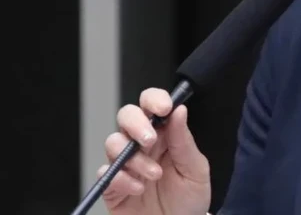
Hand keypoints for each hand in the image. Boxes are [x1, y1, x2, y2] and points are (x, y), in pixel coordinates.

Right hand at [100, 88, 211, 214]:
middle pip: (126, 116)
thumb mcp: (195, 170)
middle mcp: (142, 145)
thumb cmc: (188, 200)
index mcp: (163, 135)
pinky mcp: (113, 185)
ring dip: (134, 158)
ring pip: (113, 142)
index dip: (154, 99)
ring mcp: (125, 164)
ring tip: (154, 175)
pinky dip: (121, 179)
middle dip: (135, 123)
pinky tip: (138, 189)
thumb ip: (184, 141)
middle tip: (149, 139)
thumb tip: (180, 110)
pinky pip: (105, 173)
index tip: (164, 107)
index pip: (152, 105)